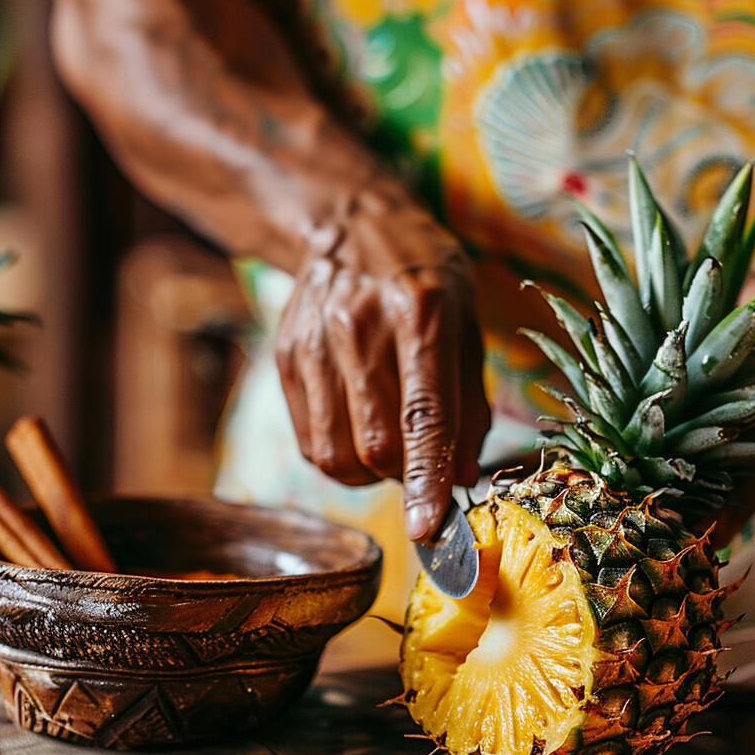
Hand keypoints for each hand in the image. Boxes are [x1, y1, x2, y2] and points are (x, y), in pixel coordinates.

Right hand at [276, 187, 490, 541]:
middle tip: (420, 459)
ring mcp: (314, 341)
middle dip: (403, 476)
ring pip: (336, 454)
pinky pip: (310, 443)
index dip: (427, 478)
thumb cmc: (426, 280)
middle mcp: (360, 325)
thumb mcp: (467, 324)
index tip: (428, 529)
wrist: (351, 225)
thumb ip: (469, 404)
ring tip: (388, 440)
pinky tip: (358, 423)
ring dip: (369, 473)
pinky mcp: (285, 357)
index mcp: (421, 310)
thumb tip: (464, 479)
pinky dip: (340, 456)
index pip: (424, 414)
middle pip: (373, 446)